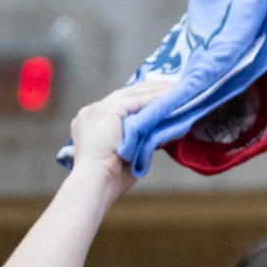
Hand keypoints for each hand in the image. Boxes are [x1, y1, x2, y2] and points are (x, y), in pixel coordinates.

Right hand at [67, 79, 174, 197]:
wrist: (97, 181)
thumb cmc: (110, 177)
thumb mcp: (125, 152)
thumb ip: (137, 139)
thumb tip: (158, 132)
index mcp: (91, 122)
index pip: (119, 104)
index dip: (140, 99)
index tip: (159, 96)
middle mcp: (91, 111)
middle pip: (126, 94)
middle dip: (150, 89)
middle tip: (171, 85)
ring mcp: (97, 109)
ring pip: (132, 94)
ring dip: (156, 90)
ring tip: (176, 87)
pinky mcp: (107, 110)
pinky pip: (136, 101)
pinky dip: (154, 98)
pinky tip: (170, 95)